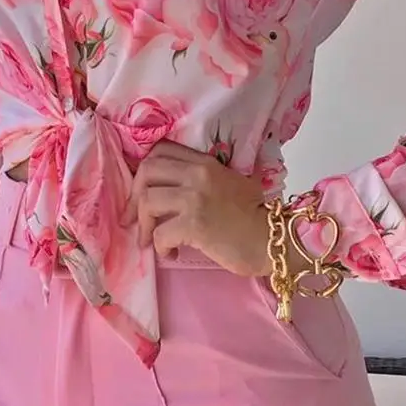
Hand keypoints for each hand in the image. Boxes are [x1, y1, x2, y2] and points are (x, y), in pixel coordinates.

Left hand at [124, 140, 269, 276]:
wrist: (272, 240)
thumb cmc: (254, 217)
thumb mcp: (231, 183)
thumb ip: (203, 178)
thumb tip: (170, 189)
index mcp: (206, 162)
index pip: (160, 150)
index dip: (143, 170)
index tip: (141, 190)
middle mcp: (198, 174)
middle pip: (146, 172)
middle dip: (134, 197)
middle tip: (134, 218)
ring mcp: (195, 198)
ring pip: (147, 201)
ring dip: (143, 225)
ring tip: (150, 241)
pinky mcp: (195, 224)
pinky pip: (159, 233)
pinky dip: (159, 247)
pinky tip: (170, 255)